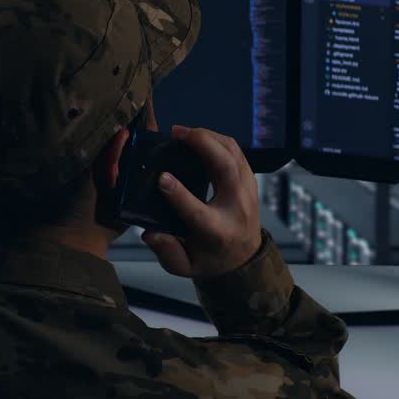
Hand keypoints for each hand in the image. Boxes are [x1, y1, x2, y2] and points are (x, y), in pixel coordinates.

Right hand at [141, 125, 262, 278]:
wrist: (244, 258)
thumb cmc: (210, 259)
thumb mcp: (185, 266)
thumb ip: (167, 252)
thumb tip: (150, 234)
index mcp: (217, 231)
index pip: (197, 210)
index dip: (178, 193)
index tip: (161, 177)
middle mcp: (236, 208)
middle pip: (226, 167)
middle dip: (203, 144)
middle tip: (176, 133)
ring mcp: (247, 191)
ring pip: (233, 153)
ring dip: (209, 137)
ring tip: (184, 133)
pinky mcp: (249, 180)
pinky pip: (237, 152)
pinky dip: (218, 140)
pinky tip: (199, 138)